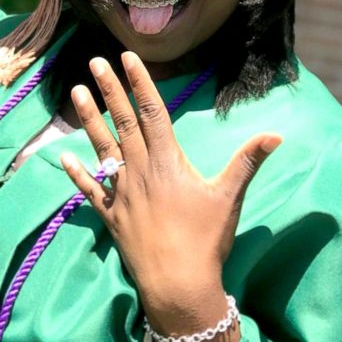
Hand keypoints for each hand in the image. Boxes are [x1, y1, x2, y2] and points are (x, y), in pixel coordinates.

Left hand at [60, 52, 281, 320]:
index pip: (153, 112)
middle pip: (124, 122)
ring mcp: (122, 193)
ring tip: (75, 93)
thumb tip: (277, 134)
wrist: (178, 284)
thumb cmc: (206, 240)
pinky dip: (77, 173)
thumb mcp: (229, 197)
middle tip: (95, 62)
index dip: (141, 83)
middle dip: (110, 90)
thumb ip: (248, 161)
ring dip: (89, 120)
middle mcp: (141, 171)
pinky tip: (63, 157)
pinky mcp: (112, 216)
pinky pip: (91, 190)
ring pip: (102, 148)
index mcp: (168, 162)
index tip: (128, 58)